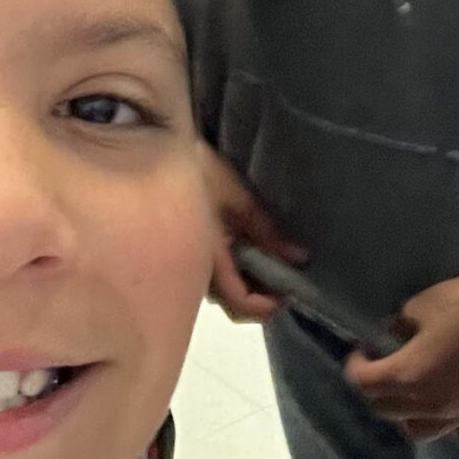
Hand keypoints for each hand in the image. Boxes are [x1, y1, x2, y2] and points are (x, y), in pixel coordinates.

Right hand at [200, 144, 305, 323]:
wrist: (158, 154)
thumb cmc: (200, 176)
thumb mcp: (238, 200)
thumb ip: (267, 232)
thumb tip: (299, 258)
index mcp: (210, 264)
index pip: (242, 303)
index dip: (270, 304)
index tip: (294, 290)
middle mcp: (199, 274)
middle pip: (235, 304)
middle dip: (264, 297)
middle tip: (289, 277)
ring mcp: (193, 266)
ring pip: (227, 292)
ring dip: (252, 284)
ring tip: (276, 263)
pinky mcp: (192, 253)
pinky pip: (219, 277)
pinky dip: (240, 272)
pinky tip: (252, 252)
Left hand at [345, 267, 458, 442]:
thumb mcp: (421, 305)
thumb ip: (400, 325)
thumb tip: (393, 334)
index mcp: (409, 376)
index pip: (365, 384)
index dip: (355, 367)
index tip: (361, 351)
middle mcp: (431, 406)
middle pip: (386, 412)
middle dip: (375, 391)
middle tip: (380, 368)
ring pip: (420, 431)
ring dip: (406, 414)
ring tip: (410, 392)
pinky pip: (458, 433)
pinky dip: (445, 423)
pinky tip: (447, 405)